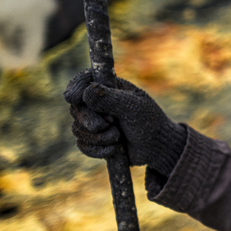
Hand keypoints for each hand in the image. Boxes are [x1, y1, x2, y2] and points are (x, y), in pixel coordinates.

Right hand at [64, 69, 186, 175]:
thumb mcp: (133, 107)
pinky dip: (96, 149)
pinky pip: (82, 144)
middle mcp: (99, 103)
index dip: (75, 87)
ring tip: (118, 136)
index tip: (73, 97)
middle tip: (110, 123)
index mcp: (109, 87)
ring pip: (77, 128)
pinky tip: (113, 149)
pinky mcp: (94, 139)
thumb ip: (110, 99)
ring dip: (98, 136)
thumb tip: (86, 92)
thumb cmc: (149, 121)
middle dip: (90, 119)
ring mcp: (95, 121)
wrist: (157, 147)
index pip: (83, 81)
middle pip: (76, 108)